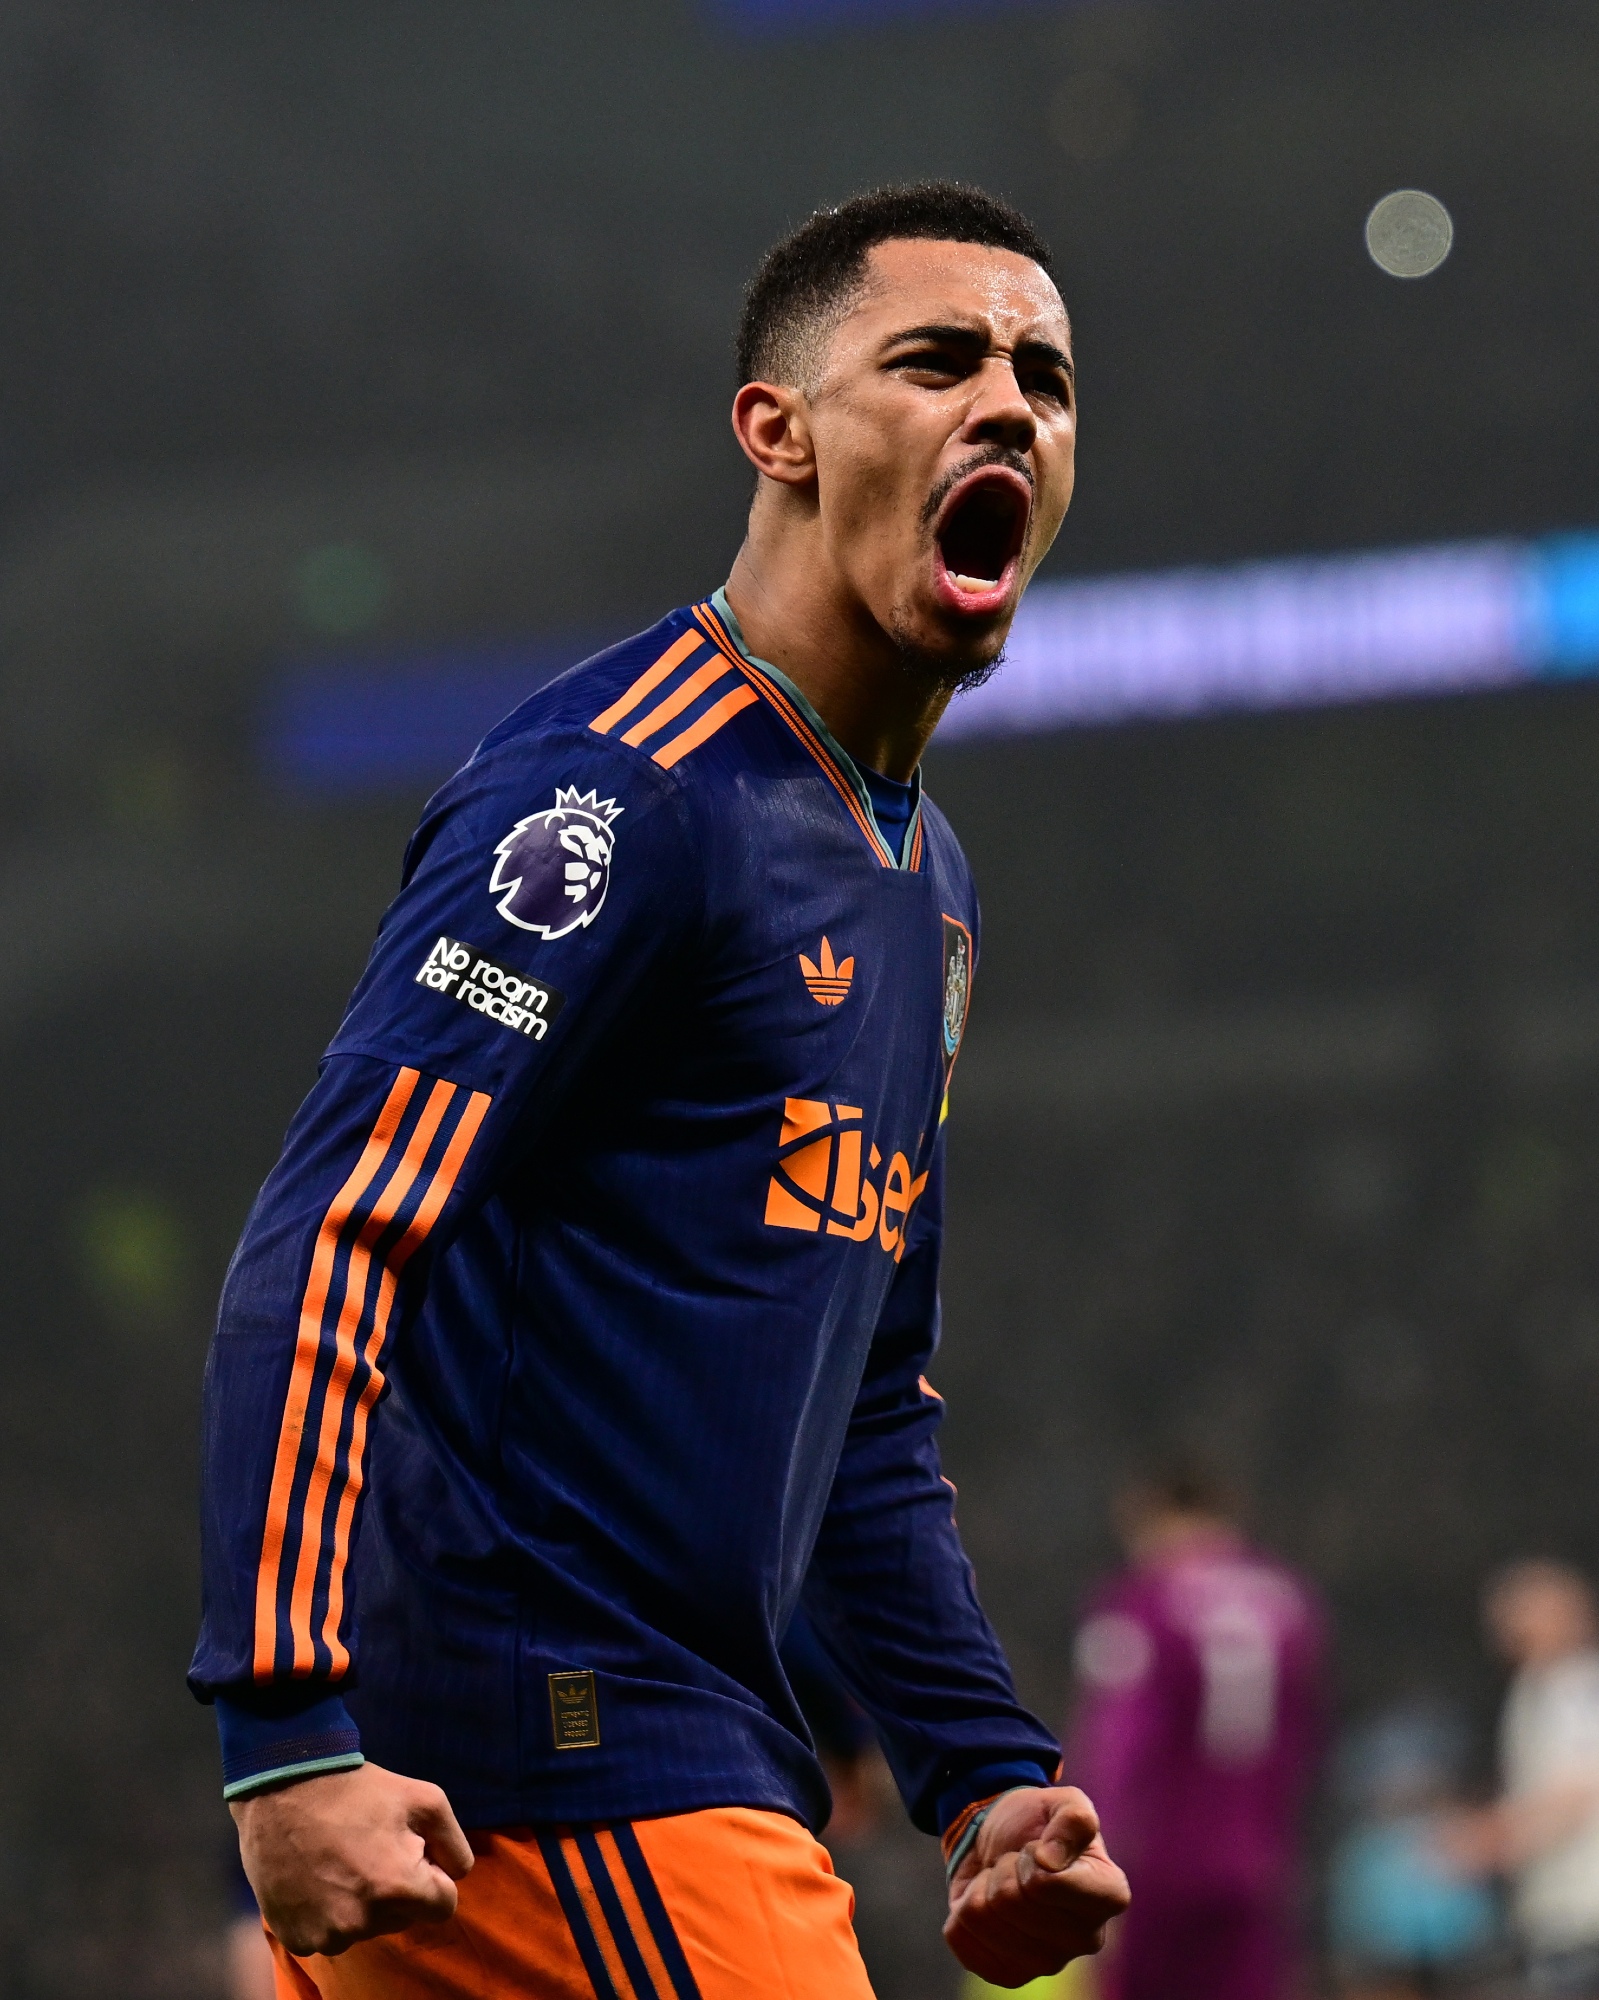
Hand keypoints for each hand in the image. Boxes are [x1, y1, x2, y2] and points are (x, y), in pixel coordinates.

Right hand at [231, 1762, 473, 1956]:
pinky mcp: (296, 1940)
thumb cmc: (357, 1790)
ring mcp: (325, 1936)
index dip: (431, 1875)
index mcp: (398, 1890)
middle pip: (404, 1918)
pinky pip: (329, 1936)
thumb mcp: (426, 1798)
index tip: (407, 1850)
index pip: (443, 1906)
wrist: (281, 1789)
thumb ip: (455, 1844)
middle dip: (397, 1890)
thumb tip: (456, 1876)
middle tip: (372, 1850)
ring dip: (363, 1904)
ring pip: (367, 1929)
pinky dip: (329, 1915)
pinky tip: (318, 1880)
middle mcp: (362, 1924)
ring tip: (342, 1862)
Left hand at [944, 1785, 1129, 1987]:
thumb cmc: (1039, 1823)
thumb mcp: (1062, 1801)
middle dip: (1004, 1869)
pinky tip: (987, 1905)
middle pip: (1010, 1901)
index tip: (1038, 1848)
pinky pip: (960, 1936)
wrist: (1001, 1843)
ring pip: (982, 1917)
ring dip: (982, 1886)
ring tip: (1003, 1881)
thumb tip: (1050, 1860)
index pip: (1050, 1885)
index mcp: (1108, 1895)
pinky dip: (962, 1909)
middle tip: (1018, 1864)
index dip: (1032, 1857)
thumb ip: (1073, 1818)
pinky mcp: (1009, 1974)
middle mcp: (1086, 1939)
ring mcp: (1047, 1963)